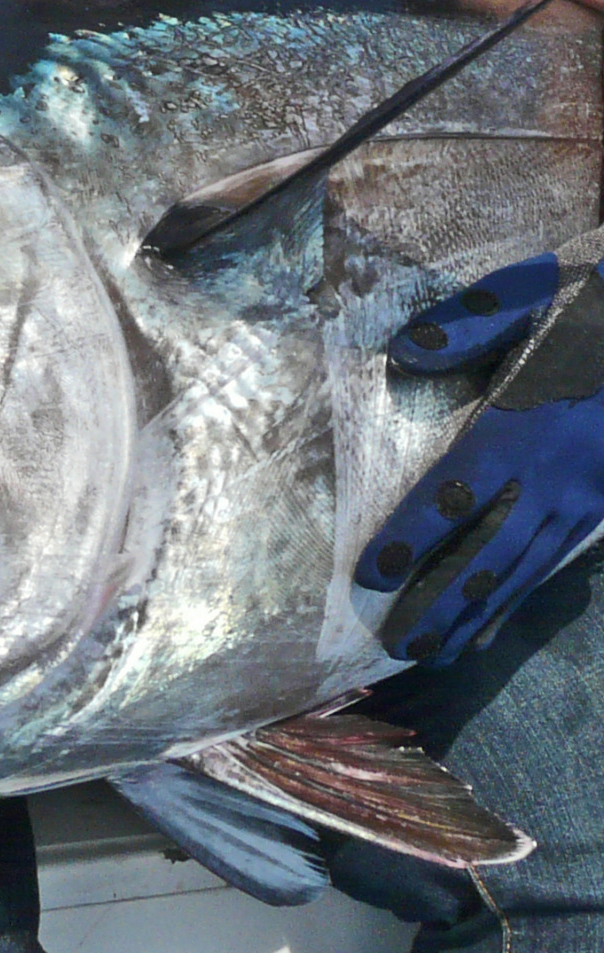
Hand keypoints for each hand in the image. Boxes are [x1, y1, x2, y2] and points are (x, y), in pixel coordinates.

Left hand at [356, 228, 603, 663]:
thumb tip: (405, 355)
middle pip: (490, 553)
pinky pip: (557, 561)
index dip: (412, 539)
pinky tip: (495, 624)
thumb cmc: (593, 308)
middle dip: (442, 603)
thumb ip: (467, 325)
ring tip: (437, 655)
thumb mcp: (530, 297)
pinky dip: (523, 598)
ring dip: (479, 614)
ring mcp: (587, 496)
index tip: (370, 576)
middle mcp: (555, 475)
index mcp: (526, 426)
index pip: (457, 495)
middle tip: (398, 648)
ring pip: (526, 569)